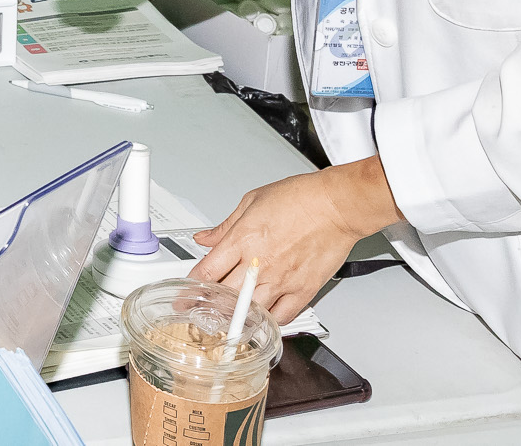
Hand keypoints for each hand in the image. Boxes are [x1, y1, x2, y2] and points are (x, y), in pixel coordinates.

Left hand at [192, 157, 402, 326]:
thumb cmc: (300, 198)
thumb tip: (205, 238)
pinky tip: (261, 317)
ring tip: (227, 320)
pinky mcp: (304, 290)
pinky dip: (269, 321)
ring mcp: (282, 280)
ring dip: (236, 317)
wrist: (336, 206)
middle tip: (201, 312)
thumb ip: (225, 226)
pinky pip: (282, 316)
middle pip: (225, 295)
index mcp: (244, 239)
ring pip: (251, 311)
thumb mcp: (252, 202)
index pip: (207, 271)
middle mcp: (260, 263)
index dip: (191, 288)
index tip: (184, 297)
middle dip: (209, 306)